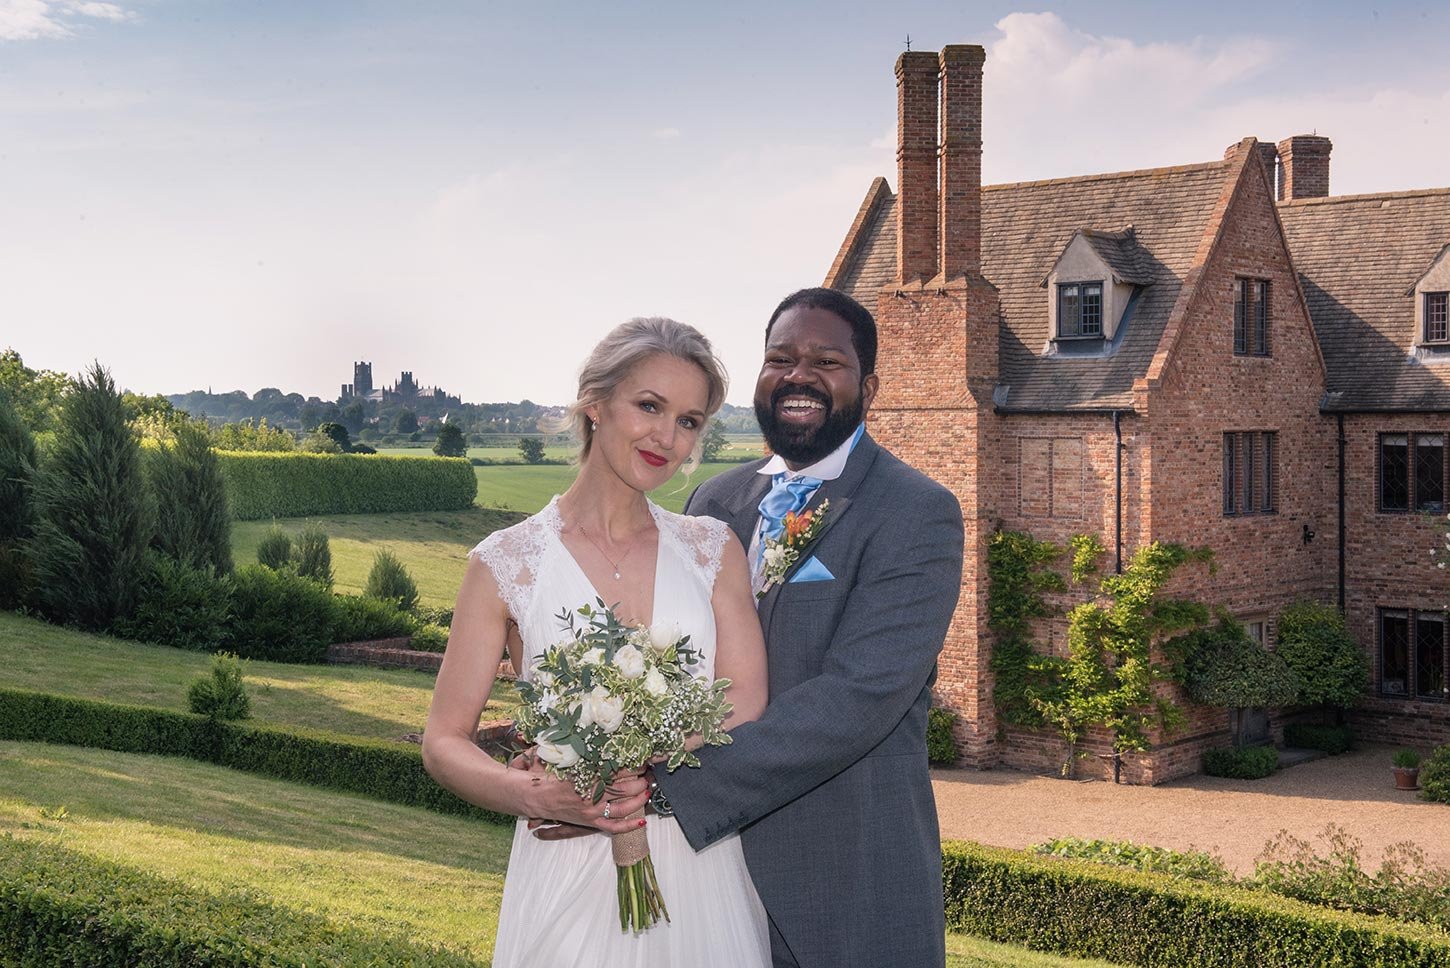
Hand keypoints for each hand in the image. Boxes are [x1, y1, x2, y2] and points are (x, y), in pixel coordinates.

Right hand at [512, 759, 650, 835]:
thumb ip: (591, 758)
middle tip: (648, 774)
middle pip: (624, 789)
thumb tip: (612, 748)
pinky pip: (613, 827)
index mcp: (587, 777)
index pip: (618, 771)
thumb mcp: (571, 762)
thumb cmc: (552, 776)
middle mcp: (591, 796)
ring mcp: (591, 812)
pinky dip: (629, 825)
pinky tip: (642, 820)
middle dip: (640, 781)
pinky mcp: (589, 823)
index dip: (633, 766)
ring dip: (638, 800)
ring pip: (622, 808)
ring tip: (647, 791)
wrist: (534, 796)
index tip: (642, 760)